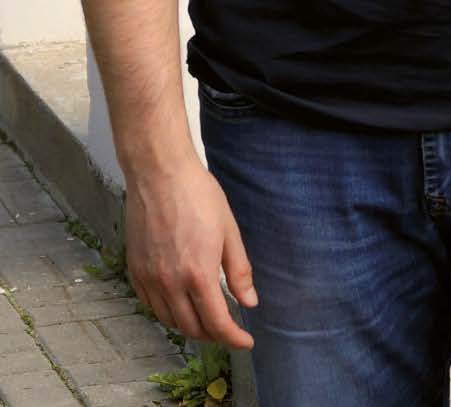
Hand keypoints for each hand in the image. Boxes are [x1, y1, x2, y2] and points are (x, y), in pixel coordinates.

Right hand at [125, 155, 257, 349]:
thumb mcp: (228, 230)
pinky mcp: (135, 270)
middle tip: (227, 328)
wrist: (159, 173)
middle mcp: (171, 283)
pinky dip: (166, 313)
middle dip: (213, 334)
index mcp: (198, 275)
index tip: (245, 342)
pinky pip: (150, 305)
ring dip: (189, 326)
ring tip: (205, 319)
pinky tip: (178, 304)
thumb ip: (239, 270)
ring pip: (169, 321)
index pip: (217, 323)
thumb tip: (249, 302)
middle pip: (192, 328)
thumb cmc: (198, 195)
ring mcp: (150, 278)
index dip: (234, 339)